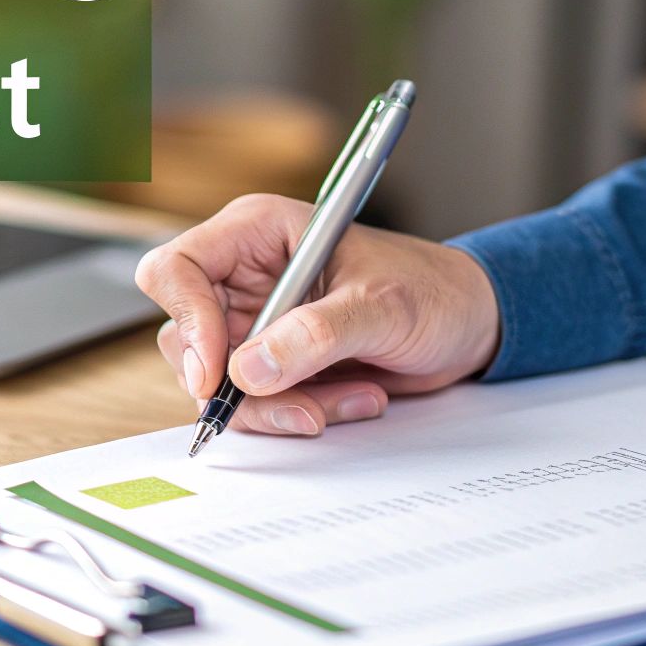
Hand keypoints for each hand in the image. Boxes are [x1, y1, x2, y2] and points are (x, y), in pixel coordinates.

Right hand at [135, 194, 500, 435]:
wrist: (468, 324)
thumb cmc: (433, 291)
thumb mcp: (382, 307)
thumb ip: (316, 335)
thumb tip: (248, 369)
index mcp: (258, 232)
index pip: (177, 269)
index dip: (187, 321)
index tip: (216, 374)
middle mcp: (245, 276)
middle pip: (188, 340)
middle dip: (243, 386)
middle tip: (305, 406)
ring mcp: (255, 323)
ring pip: (219, 384)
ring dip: (283, 406)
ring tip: (354, 396)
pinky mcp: (274, 363)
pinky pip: (257, 404)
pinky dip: (303, 413)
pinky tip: (356, 398)